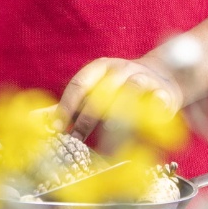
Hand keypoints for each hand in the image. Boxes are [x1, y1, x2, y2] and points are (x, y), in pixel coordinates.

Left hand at [60, 57, 184, 139]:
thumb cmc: (122, 88)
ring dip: (117, 117)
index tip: (58, 127)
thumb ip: (74, 104)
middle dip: (86, 119)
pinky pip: (157, 101)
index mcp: (101, 67)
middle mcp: (122, 69)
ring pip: (130, 92)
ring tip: (106, 141)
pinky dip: (151, 111)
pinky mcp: (164, 92)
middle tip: (77, 140)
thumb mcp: (98, 88)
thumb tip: (43, 120)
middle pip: (102, 91)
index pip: (80, 84)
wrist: (163, 76)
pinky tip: (143, 129)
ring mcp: (144, 78)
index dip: (67, 105)